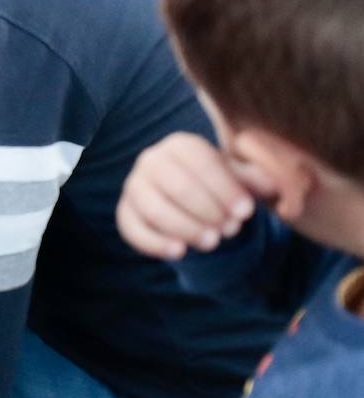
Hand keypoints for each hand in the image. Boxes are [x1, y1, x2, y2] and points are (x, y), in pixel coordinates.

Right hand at [116, 132, 258, 259]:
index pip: (200, 161)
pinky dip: (154, 243)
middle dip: (206, 211)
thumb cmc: (220, 186)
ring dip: (185, 228)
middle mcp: (152, 160)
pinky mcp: (125, 213)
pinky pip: (132, 229)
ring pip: (153, 208)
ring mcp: (134, 186)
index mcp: (181, 145)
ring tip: (211, 242)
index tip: (246, 212)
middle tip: (230, 230)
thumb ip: (259, 179)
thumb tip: (272, 186)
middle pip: (175, 185)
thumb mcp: (242, 178)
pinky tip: (180, 252)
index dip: (224, 188)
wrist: (192, 200)